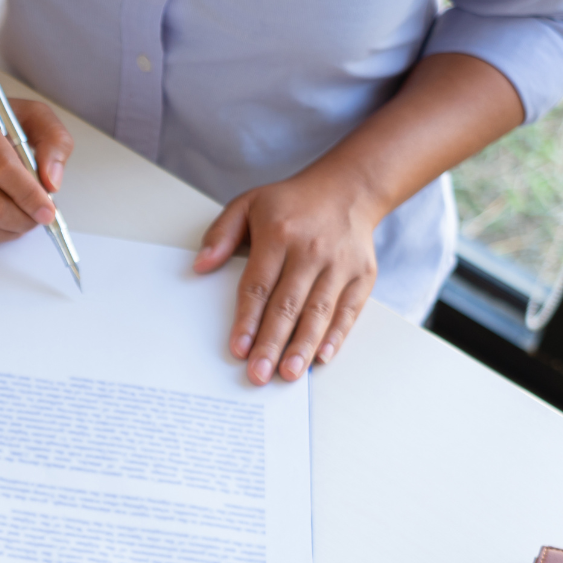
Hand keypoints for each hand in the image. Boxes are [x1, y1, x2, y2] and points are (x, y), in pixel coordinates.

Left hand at [195, 164, 382, 384]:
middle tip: (259, 374)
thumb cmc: (290, 203)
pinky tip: (322, 357)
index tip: (238, 348)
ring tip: (288, 374)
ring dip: (303, 346)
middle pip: (288, 304)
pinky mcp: (363, 275)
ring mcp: (340, 264)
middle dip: (272, 342)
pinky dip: (336, 335)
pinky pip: (349, 310)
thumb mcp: (247, 204)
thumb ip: (221, 234)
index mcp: (279, 234)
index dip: (247, 320)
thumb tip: (200, 265)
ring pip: (319, 312)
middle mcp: (311, 251)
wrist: (348, 188)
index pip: (259, 285)